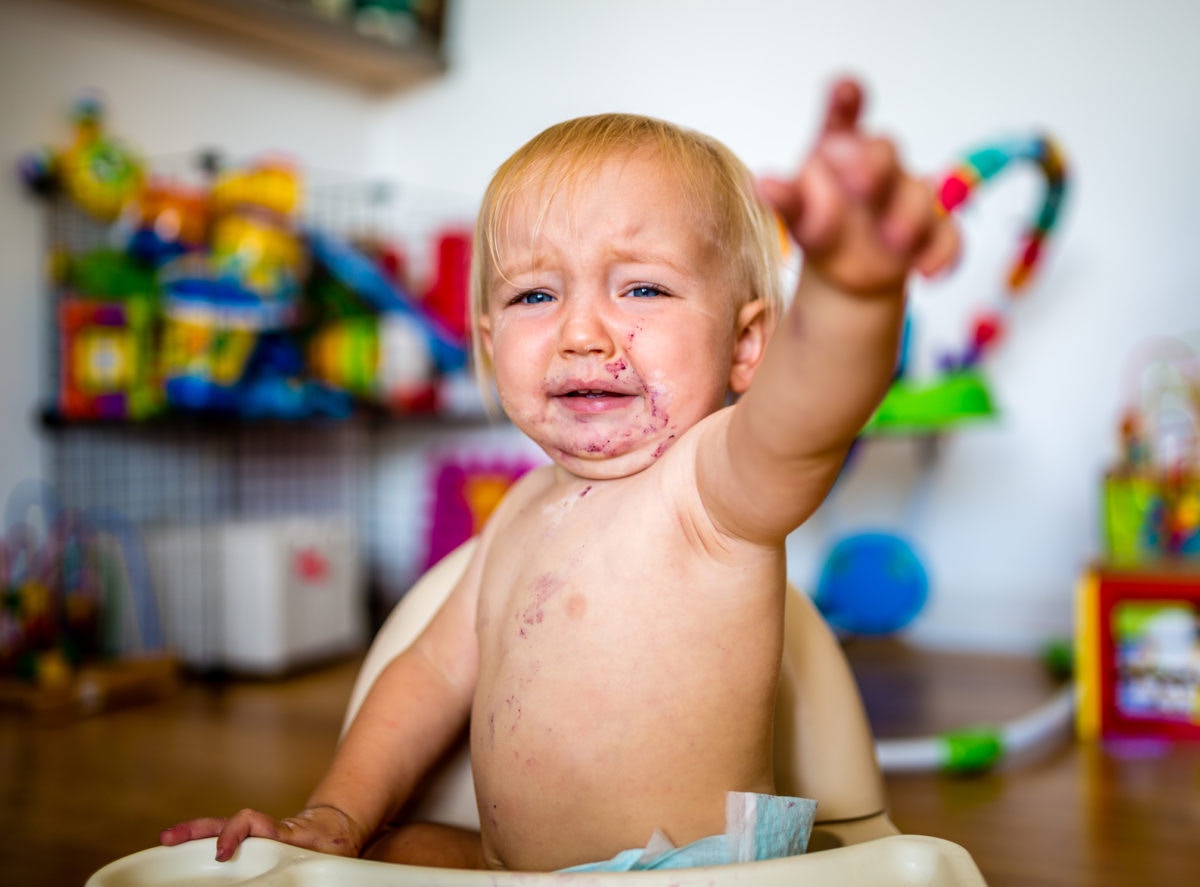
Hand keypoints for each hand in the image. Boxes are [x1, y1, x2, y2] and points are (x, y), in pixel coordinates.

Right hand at [160, 804, 367, 861]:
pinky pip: (223, 846)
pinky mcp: (250, 850)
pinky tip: (183, 863)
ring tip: (165, 843)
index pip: (255, 823)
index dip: (236, 831)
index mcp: (283, 835)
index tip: (221, 851)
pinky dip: (202, 849)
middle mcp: (263, 834)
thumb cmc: (334, 847)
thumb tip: (327, 876)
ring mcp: (254, 840)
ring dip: (192, 837)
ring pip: (219, 833)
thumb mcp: (335, 855)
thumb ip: (327, 867)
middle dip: (197, 830)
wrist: (336, 832)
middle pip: (226, 824)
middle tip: (168, 839)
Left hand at [758, 77, 959, 295]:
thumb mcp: (797, 212)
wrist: (846, 271)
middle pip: (885, 151)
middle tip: (859, 186)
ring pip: (919, 195)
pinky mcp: (932, 233)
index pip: (841, 118)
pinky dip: (942, 254)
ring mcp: (908, 198)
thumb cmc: (819, 222)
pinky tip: (928, 272)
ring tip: (892, 240)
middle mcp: (878, 166)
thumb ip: (786, 198)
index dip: (845, 101)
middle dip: (874, 166)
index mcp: (839, 149)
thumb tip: (764, 183)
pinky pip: (947, 237)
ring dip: (909, 216)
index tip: (844, 88)